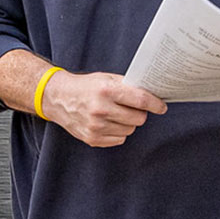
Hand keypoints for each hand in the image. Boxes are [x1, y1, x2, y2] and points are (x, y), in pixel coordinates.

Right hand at [39, 72, 166, 147]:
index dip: (156, 104)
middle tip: (131, 108)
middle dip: (140, 113)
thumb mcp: (105, 78)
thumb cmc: (84, 87)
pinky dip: (118, 132)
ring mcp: (96, 126)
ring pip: (130, 130)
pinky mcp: (92, 138)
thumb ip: (127, 86)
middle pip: (139, 118)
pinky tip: (108, 123)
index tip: (162, 107)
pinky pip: (119, 139)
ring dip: (128, 123)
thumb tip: (151, 94)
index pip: (141, 100)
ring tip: (115, 114)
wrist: (57, 98)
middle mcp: (101, 109)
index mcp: (106, 91)